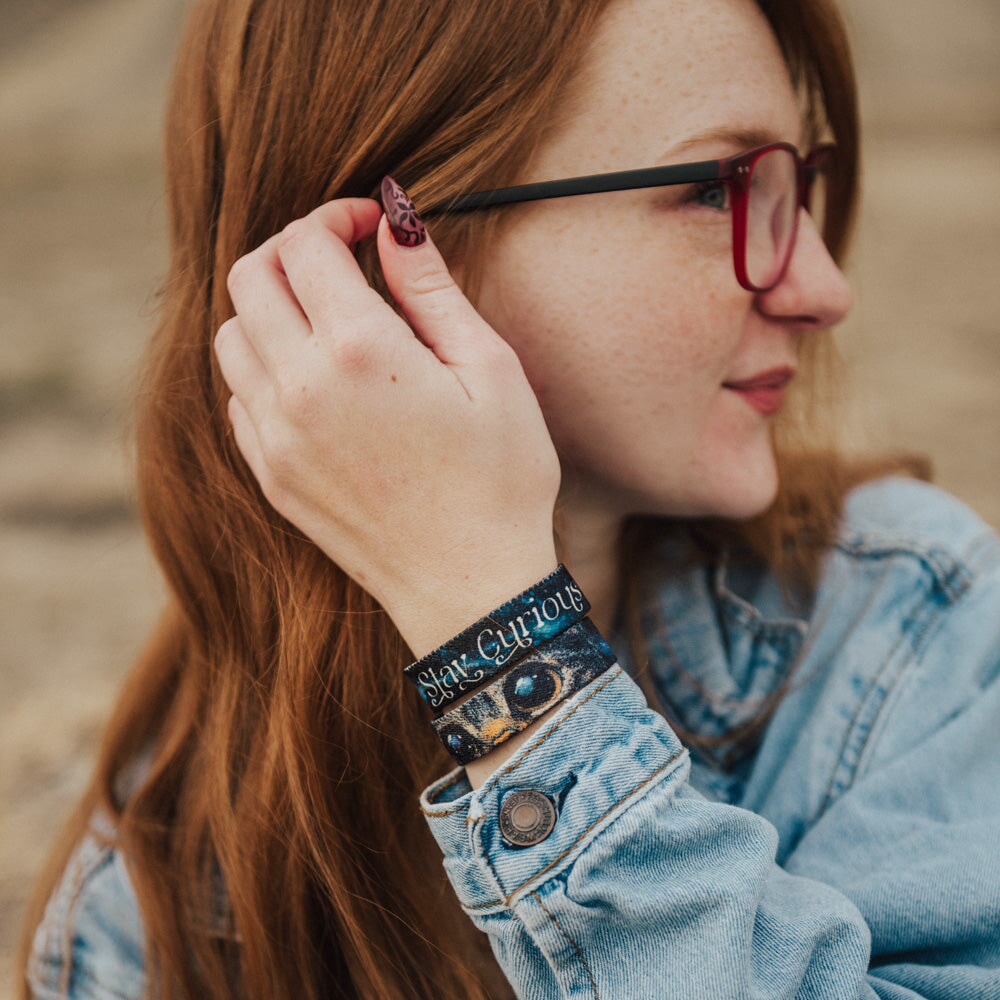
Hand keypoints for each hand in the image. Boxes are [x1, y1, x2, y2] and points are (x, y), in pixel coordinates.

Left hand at [214, 196, 559, 655]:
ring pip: (232, 334)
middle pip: (252, 277)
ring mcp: (275, 437)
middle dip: (293, 250)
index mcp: (358, 351)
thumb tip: (396, 219)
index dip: (337, 215)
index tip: (372, 225)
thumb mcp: (490, 371)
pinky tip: (313, 379)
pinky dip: (262, 366)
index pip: (306, 244)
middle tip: (343, 261)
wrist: (471, 588)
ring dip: (271, 307)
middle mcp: (299, 387)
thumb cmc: (500, 479)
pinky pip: (238, 395)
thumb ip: (432, 288)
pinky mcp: (270, 475)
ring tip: (327, 320)